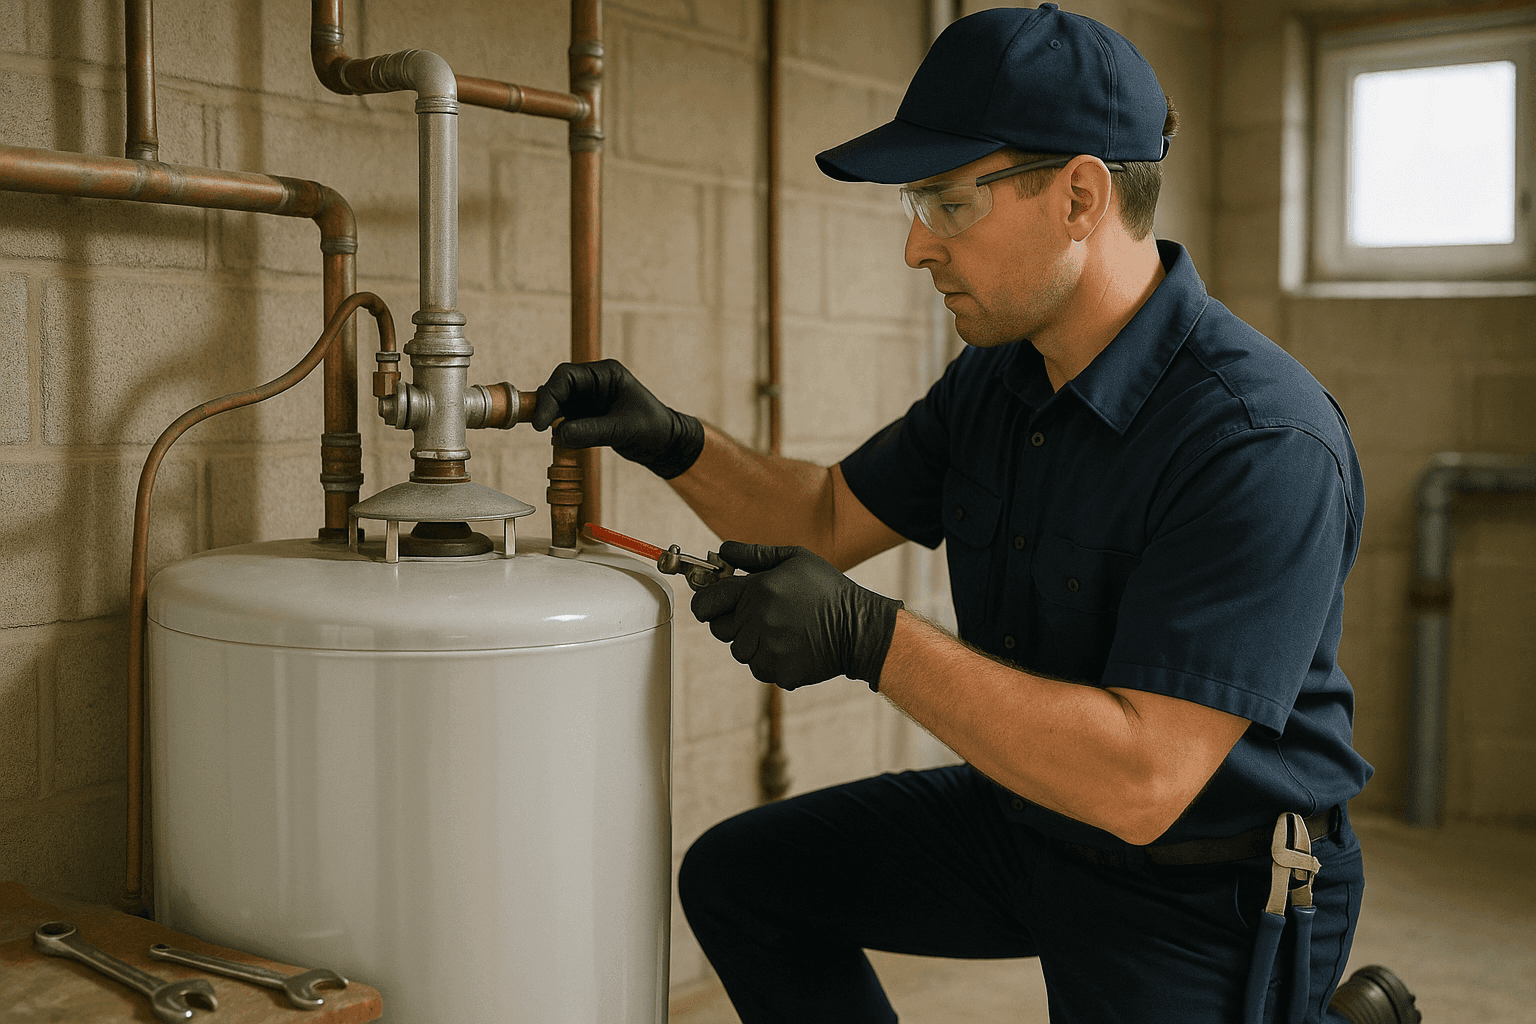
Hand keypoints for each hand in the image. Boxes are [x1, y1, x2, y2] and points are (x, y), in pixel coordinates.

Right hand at [532, 359, 703, 478]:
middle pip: (558, 388)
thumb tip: (558, 435)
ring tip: (554, 437)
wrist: (665, 444)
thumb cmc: (653, 428)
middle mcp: (594, 383)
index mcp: (605, 374)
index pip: (567, 377)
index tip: (543, 421)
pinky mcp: (587, 416)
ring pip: (559, 404)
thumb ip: (591, 431)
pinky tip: (562, 442)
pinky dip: (560, 430)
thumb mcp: (623, 429)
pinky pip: (565, 420)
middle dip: (548, 407)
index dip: (550, 396)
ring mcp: (589, 399)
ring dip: (553, 420)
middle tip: (541, 429)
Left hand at [691, 542, 902, 690]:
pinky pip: (759, 668)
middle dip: (731, 622)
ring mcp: (769, 649)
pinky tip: (791, 646)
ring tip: (780, 630)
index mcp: (758, 589)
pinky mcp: (779, 671)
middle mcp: (759, 620)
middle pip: (719, 629)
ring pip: (739, 651)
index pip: (706, 602)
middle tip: (757, 615)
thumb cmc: (827, 589)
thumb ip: (754, 554)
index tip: (709, 604)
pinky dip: (769, 660)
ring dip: (753, 642)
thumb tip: (722, 551)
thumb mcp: (794, 559)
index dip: (703, 603)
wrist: (859, 628)